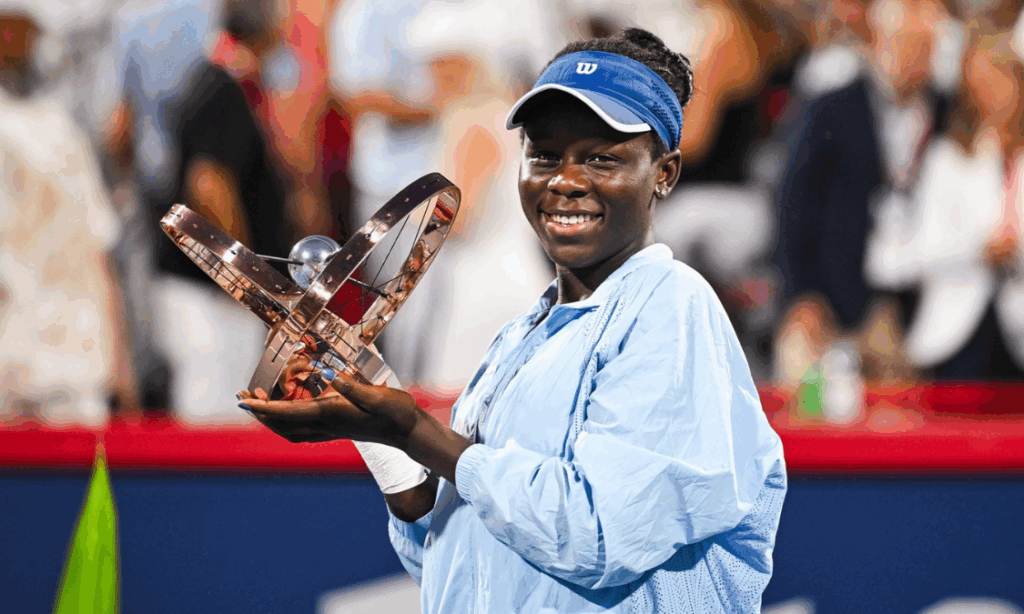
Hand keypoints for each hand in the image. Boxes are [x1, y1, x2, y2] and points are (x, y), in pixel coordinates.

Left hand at [238, 369, 420, 447]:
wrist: (408, 432)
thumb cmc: (396, 412)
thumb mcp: (379, 395)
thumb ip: (354, 387)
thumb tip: (332, 376)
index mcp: (332, 413)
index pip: (289, 413)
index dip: (263, 408)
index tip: (244, 401)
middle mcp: (327, 425)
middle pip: (282, 425)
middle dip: (260, 414)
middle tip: (242, 398)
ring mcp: (331, 430)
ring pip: (290, 431)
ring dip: (270, 420)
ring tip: (258, 404)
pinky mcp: (337, 429)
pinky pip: (302, 431)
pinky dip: (286, 423)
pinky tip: (286, 414)